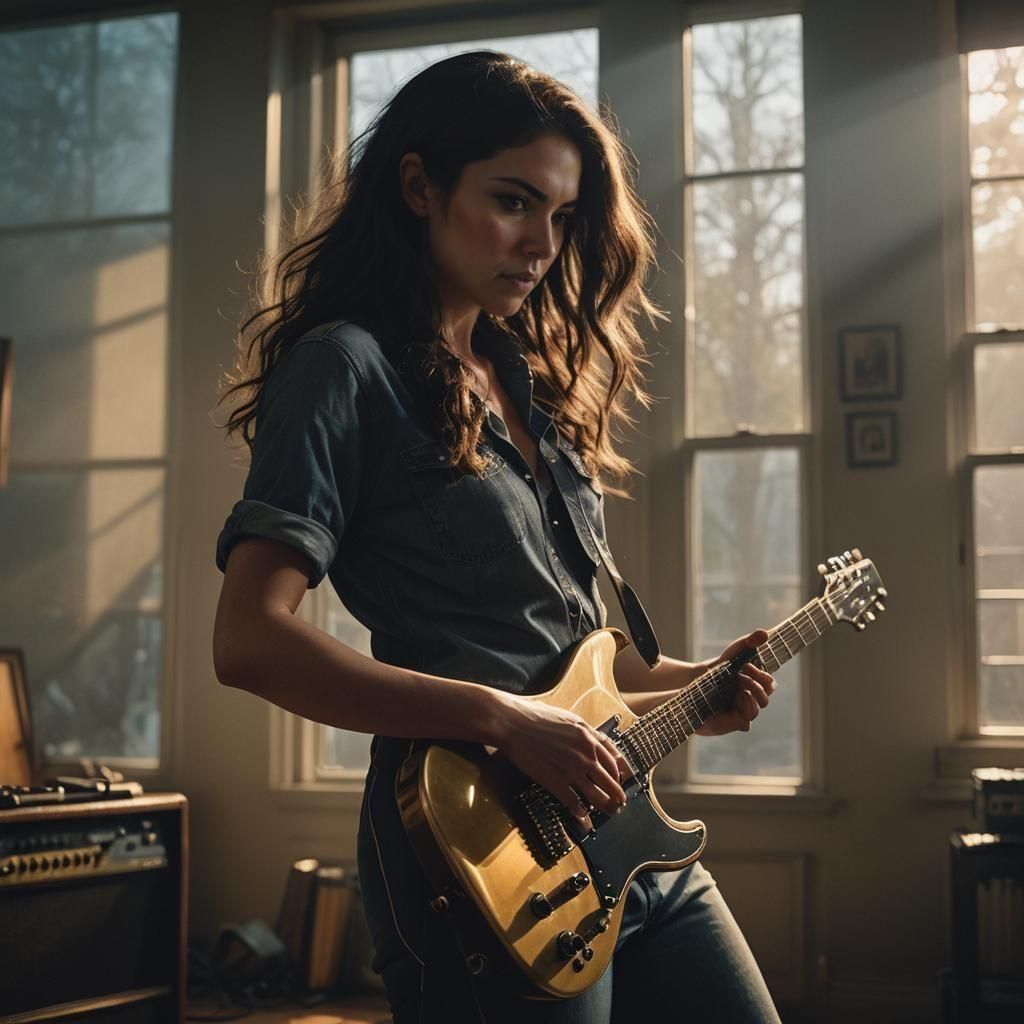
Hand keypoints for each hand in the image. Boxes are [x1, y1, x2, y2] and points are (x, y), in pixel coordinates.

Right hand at [490, 691, 631, 830]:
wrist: (514, 724)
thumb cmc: (536, 716)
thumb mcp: (568, 718)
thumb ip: (583, 731)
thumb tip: (591, 739)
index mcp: (589, 737)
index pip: (613, 759)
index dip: (621, 772)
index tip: (623, 779)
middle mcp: (586, 755)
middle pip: (610, 781)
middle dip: (617, 794)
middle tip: (620, 802)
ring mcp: (573, 770)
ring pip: (597, 796)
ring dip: (606, 807)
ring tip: (610, 813)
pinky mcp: (557, 782)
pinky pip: (575, 803)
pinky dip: (582, 814)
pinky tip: (584, 820)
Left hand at [694, 629, 775, 736]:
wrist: (699, 681)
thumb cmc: (722, 666)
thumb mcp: (734, 652)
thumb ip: (749, 642)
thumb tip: (764, 633)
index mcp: (757, 684)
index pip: (769, 685)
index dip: (764, 678)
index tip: (750, 668)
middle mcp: (751, 698)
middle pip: (764, 700)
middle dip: (756, 689)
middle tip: (742, 678)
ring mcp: (741, 710)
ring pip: (754, 713)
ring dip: (749, 703)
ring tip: (739, 694)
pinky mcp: (731, 721)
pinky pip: (744, 724)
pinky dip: (742, 718)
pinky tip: (734, 707)